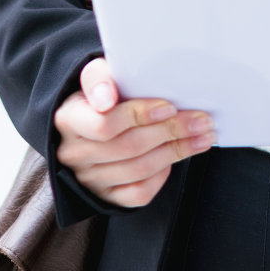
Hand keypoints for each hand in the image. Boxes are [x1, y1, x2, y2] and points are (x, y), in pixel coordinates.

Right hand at [53, 57, 215, 207]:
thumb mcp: (96, 75)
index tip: (169, 106)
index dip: (139, 115)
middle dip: (170, 131)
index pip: (104, 123)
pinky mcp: (105, 195)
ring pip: (139, 169)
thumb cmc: (100, 92)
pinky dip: (162, 175)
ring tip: (202, 136)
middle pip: (129, 147)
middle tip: (201, 120)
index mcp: (67, 119)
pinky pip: (139, 193)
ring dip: (176, 151)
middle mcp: (74, 153)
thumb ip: (100, 77)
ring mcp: (89, 178)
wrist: (90, 119)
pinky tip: (176, 157)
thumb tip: (108, 95)